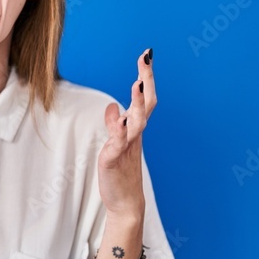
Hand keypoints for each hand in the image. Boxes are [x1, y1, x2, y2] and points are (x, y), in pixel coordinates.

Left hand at [97, 48, 155, 218]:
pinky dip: (117, 129)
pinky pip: (117, 142)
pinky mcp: (113, 159)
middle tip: (146, 59)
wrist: (126, 203)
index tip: (146, 56)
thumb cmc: (121, 172)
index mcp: (136, 130)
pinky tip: (116, 116)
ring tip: (138, 83)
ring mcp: (126, 147)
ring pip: (136, 121)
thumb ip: (115, 125)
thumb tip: (112, 107)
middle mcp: (134, 135)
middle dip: (146, 81)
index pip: (144, 100)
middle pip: (145, 104)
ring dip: (137, 103)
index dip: (146, 78)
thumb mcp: (117, 144)